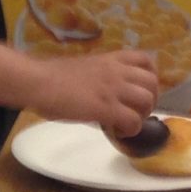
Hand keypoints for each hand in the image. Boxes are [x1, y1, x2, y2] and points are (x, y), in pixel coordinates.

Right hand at [32, 48, 158, 135]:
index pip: (145, 60)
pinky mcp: (106, 108)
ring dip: (142, 116)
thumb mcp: (84, 69)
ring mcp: (113, 89)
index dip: (150, 77)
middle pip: (152, 83)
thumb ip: (100, 77)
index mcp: (110, 60)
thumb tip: (102, 94)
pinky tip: (117, 132)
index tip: (141, 90)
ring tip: (127, 123)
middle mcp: (116, 72)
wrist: (39, 82)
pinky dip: (130, 130)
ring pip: (146, 101)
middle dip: (150, 100)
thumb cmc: (52, 77)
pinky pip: (133, 121)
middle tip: (136, 112)